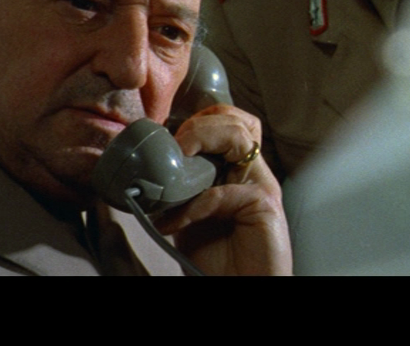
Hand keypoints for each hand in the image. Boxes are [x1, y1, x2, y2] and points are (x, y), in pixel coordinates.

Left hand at [153, 104, 291, 275]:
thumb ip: (180, 193)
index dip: (199, 121)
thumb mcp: (188, 217)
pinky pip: (225, 190)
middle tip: (174, 148)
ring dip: (202, 143)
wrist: (241, 289)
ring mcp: (262, 187)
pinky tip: (174, 222)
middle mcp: (254, 173)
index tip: (168, 138)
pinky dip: (193, 204)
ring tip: (176, 168)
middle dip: (200, 126)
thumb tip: (145, 174)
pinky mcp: (265, 207)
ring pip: (239, 137)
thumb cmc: (218, 261)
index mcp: (237, 171)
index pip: (228, 122)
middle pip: (237, 120)